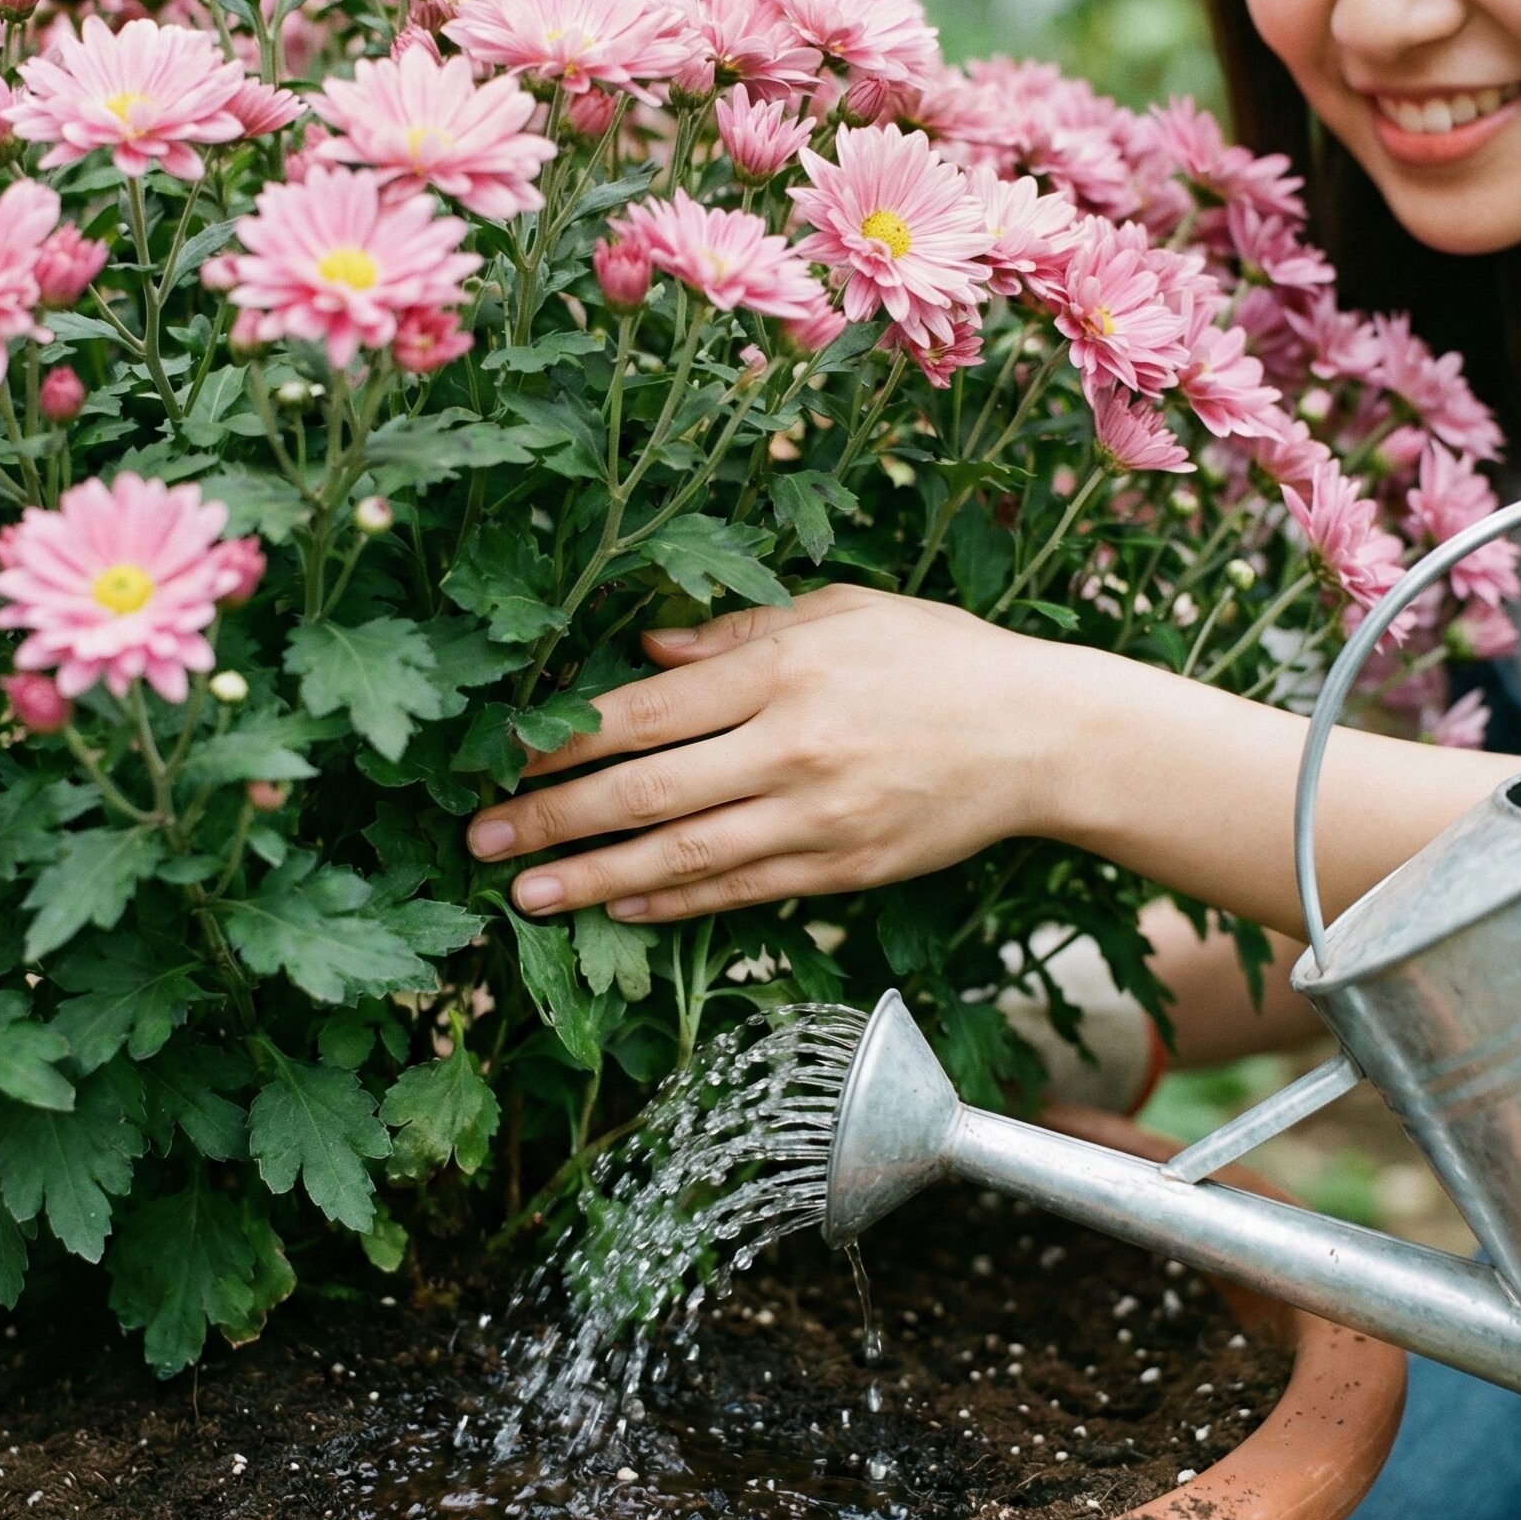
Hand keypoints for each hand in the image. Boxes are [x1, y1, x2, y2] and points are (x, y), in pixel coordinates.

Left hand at [465, 585, 1065, 921]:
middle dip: (550, 819)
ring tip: (525, 895)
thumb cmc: (936, 658)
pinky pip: (739, 891)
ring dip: (591, 879)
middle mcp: (791, 749)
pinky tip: (618, 907)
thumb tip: (643, 650)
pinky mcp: (843, 872)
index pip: (643, 712)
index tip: (501, 760)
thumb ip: (736, 633)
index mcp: (783, 671)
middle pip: (644, 793)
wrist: (1041, 736)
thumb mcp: (840, 612)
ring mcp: (817, 820)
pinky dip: (672, 902)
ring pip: (681, 858)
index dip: (562, 742)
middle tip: (479, 842)